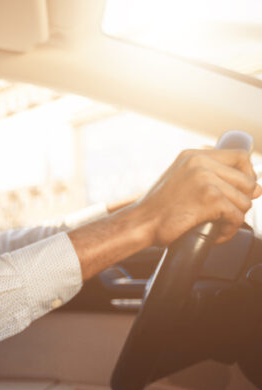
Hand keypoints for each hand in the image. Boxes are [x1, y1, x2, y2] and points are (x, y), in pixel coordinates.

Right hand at [133, 148, 260, 246]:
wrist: (139, 223)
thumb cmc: (158, 209)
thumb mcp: (182, 181)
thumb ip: (213, 178)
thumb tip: (257, 189)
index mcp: (193, 155)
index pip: (240, 157)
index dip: (247, 175)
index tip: (241, 190)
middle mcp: (200, 162)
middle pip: (248, 181)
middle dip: (242, 201)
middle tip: (226, 213)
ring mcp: (205, 179)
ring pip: (245, 201)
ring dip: (234, 218)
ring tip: (216, 225)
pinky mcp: (210, 198)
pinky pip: (237, 216)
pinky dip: (229, 230)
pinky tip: (215, 233)